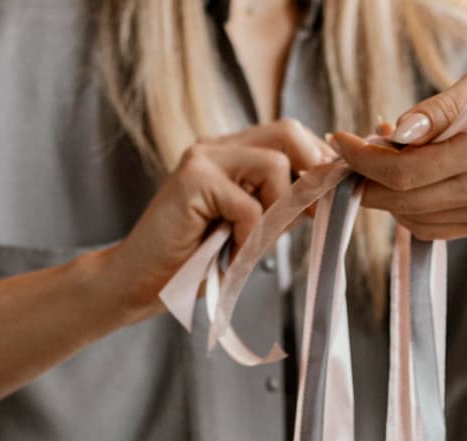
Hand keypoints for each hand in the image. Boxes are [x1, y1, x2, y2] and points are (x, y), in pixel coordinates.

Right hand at [101, 120, 330, 315]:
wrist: (141, 283)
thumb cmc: (192, 264)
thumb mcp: (248, 232)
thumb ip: (277, 209)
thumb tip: (321, 198)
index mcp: (231, 154)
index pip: (289, 134)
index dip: (316, 163)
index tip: (325, 201)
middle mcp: (217, 147)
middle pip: (287, 131)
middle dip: (310, 175)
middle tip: (310, 216)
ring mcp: (203, 159)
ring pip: (274, 165)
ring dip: (275, 214)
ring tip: (250, 246)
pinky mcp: (192, 180)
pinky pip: (249, 206)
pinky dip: (248, 239)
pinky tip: (229, 256)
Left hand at [330, 68, 466, 241]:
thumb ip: (443, 108)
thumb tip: (395, 130)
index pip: (404, 171)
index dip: (363, 160)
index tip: (340, 141)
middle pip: (401, 200)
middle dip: (366, 178)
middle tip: (349, 153)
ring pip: (411, 218)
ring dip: (384, 194)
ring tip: (377, 160)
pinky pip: (431, 227)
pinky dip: (407, 206)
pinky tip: (405, 181)